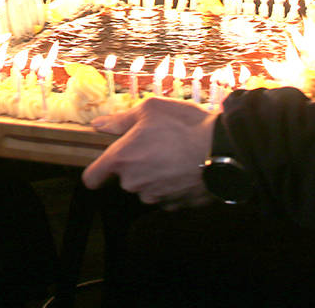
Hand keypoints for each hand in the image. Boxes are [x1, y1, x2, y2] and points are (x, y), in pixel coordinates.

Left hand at [82, 97, 215, 205]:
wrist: (222, 148)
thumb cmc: (183, 124)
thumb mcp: (149, 109)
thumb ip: (120, 120)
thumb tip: (98, 125)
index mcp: (121, 159)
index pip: (92, 178)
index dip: (96, 173)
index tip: (104, 168)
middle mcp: (134, 183)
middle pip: (125, 179)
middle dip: (136, 165)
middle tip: (155, 145)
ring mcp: (155, 196)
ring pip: (147, 188)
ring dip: (154, 176)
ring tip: (174, 155)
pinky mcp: (176, 205)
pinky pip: (167, 195)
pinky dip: (173, 185)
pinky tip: (185, 169)